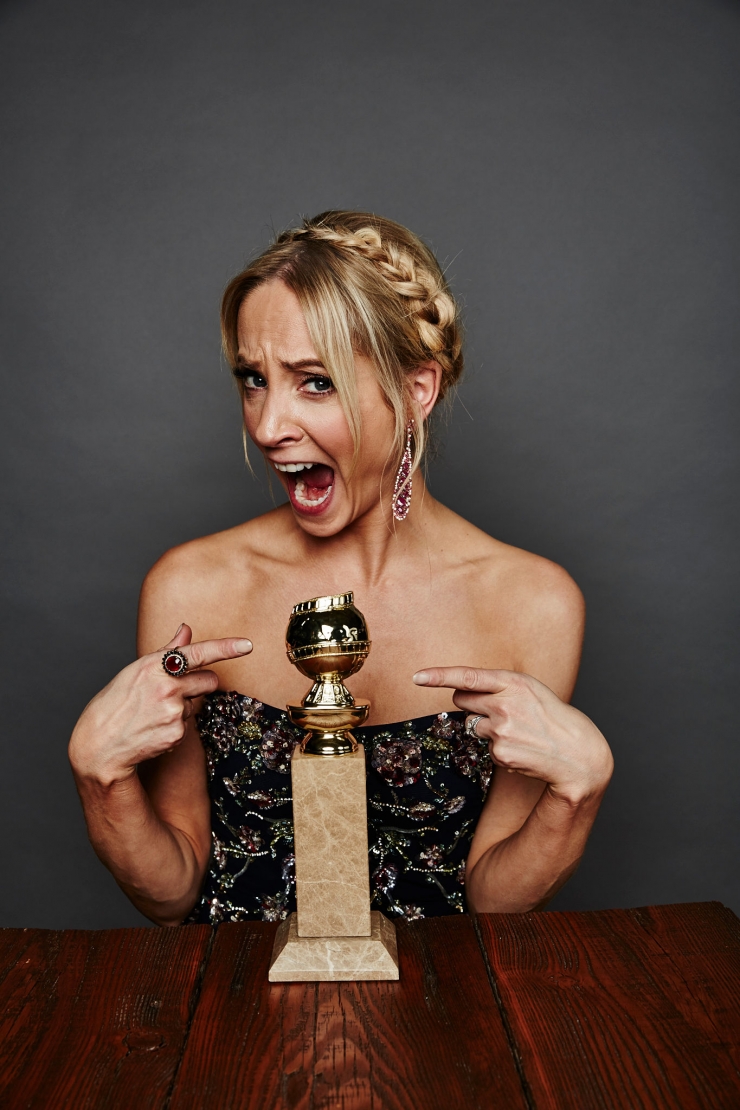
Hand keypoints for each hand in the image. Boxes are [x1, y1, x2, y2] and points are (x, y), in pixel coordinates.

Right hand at [69, 624, 251, 786]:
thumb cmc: (116, 703)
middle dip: (200, 685)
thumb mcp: (137, 671)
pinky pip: (189, 725)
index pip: (197, 653)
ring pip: (197, 705)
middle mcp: (167, 686)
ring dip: (184, 708)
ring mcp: (173, 711)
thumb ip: (168, 651)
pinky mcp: (177, 733)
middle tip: (174, 693)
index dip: (226, 648)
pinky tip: (155, 729)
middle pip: (208, 681)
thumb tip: (186, 629)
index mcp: (155, 665)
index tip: (247, 645)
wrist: (100, 744)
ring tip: (154, 714)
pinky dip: (176, 727)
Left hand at [413, 667, 612, 805]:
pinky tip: (521, 749)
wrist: (577, 754)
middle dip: (471, 705)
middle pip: (462, 701)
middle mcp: (505, 703)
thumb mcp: (530, 690)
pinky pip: (484, 747)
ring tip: (518, 733)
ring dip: (487, 729)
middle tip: (499, 712)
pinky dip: (498, 749)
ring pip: (472, 726)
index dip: (439, 676)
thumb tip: (463, 693)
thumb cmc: (551, 717)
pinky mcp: (499, 752)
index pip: (468, 676)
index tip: (417, 677)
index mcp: (514, 682)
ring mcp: (501, 729)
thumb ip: (499, 687)